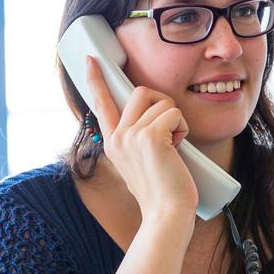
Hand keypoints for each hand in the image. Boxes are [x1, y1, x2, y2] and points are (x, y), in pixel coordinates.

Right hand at [85, 56, 197, 219]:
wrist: (166, 213)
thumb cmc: (161, 192)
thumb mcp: (139, 162)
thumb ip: (137, 139)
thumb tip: (151, 115)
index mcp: (112, 143)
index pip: (101, 103)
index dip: (96, 80)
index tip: (91, 60)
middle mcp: (117, 137)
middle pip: (140, 92)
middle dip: (162, 103)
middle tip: (170, 129)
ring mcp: (131, 136)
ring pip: (162, 102)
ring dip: (176, 120)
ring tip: (173, 146)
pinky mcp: (151, 137)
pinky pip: (174, 114)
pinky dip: (183, 128)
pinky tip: (178, 148)